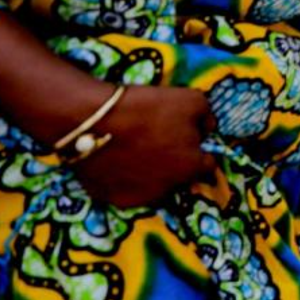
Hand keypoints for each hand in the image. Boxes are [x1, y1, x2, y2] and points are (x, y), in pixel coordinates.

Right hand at [69, 85, 216, 207]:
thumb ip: (206, 117)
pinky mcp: (113, 199)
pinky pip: (127, 190)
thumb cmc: (147, 108)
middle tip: (159, 142)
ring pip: (155, 186)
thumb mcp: (192, 99)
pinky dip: (126, 179)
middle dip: (176, 163)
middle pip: (180, 177)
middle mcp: (169, 189)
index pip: (207, 165)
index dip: (201, 151)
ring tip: (136, 150)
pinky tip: (118, 161)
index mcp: (190, 166)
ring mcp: (140, 197)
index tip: (189, 140)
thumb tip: (208, 129)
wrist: (92, 121)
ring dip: (152, 173)